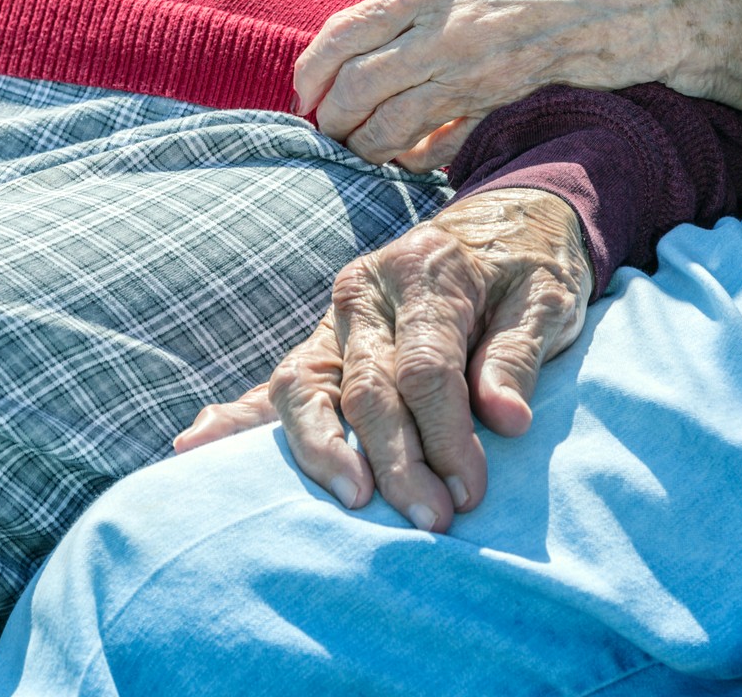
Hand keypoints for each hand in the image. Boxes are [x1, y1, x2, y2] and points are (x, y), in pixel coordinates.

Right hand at [174, 187, 592, 531]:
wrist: (502, 222)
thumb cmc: (527, 268)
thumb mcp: (546, 297)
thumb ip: (519, 355)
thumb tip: (507, 420)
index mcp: (423, 271)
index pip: (425, 367)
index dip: (446, 434)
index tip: (469, 490)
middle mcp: (365, 291)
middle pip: (368, 388)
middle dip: (395, 461)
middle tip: (431, 520)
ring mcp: (334, 319)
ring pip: (306, 387)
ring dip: (322, 452)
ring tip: (349, 500)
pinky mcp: (321, 344)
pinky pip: (277, 385)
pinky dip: (237, 419)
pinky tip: (194, 447)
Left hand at [294, 0, 741, 171]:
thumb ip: (441, 10)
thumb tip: (387, 52)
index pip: (345, 32)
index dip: (315, 75)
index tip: (309, 101)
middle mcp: (452, 10)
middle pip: (356, 79)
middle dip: (335, 119)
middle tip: (334, 140)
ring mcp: (487, 48)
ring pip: (394, 113)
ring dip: (372, 143)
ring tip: (372, 156)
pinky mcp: (522, 83)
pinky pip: (450, 130)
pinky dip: (422, 151)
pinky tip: (418, 162)